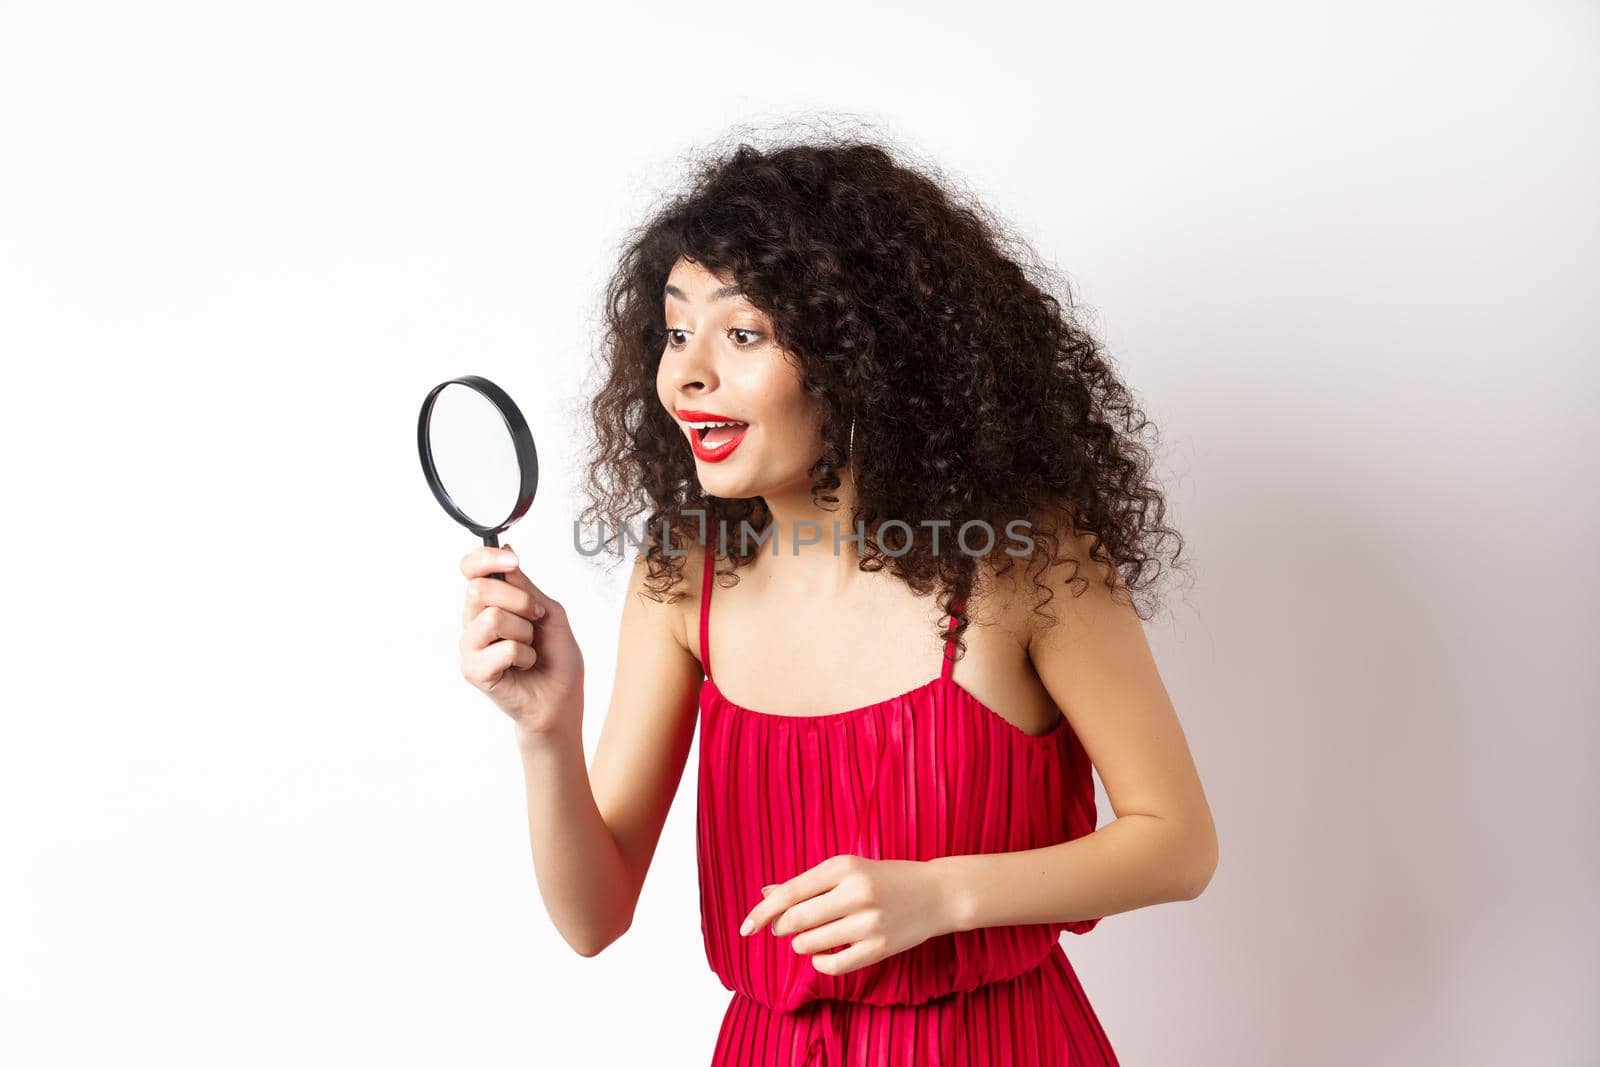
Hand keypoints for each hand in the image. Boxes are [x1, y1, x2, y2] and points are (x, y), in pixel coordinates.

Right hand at [458, 543, 583, 733]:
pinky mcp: (473, 670)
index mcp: (489, 602)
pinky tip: (523, 666)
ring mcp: (470, 646)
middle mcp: (473, 621)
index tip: (513, 561)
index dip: (486, 558)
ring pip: (492, 618)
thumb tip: (506, 550)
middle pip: (478, 589)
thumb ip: (525, 586)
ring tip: (529, 647)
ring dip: (524, 632)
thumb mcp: (549, 612)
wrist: (560, 700)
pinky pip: (503, 649)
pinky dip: (525, 656)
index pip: (471, 569)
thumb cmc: (555, 658)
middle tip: (536, 618)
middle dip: (519, 600)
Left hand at [738, 854, 957, 975]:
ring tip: (812, 936)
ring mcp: (869, 922)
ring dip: (802, 944)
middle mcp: (855, 892)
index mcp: (843, 866)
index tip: (744, 929)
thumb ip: (806, 883)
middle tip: (786, 928)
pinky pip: (833, 965)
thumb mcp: (847, 870)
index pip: (790, 893)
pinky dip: (819, 962)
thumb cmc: (884, 878)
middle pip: (795, 920)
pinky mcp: (880, 948)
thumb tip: (765, 893)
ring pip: (810, 944)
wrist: (936, 893)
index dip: (762, 913)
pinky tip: (822, 954)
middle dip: (782, 928)